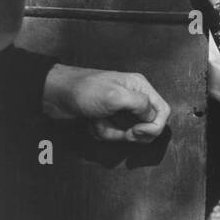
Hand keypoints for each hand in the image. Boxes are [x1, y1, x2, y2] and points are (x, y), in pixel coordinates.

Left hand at [43, 64, 170, 143]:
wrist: (56, 94)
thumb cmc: (84, 91)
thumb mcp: (116, 96)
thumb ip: (140, 105)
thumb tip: (153, 118)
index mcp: (139, 86)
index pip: (163, 111)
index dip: (154, 127)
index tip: (137, 132)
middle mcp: (133, 96)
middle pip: (148, 126)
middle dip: (131, 133)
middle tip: (121, 132)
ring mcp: (120, 108)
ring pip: (128, 133)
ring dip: (112, 133)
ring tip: (98, 123)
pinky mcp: (108, 118)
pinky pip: (113, 133)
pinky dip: (102, 132)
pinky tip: (92, 123)